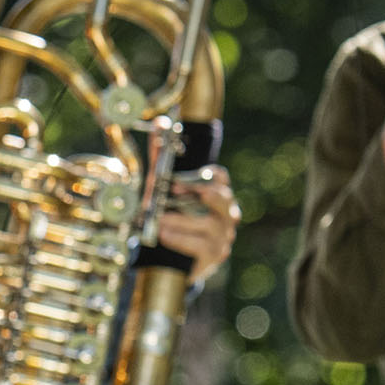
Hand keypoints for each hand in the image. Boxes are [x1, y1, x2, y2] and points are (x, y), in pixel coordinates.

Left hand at [157, 165, 239, 283]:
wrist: (168, 259)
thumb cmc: (169, 220)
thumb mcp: (161, 190)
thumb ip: (160, 160)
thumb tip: (159, 126)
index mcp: (216, 196)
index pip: (221, 179)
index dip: (208, 174)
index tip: (189, 172)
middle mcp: (225, 215)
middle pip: (224, 199)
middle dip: (199, 193)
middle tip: (176, 190)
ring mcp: (222, 236)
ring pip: (210, 224)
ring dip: (182, 220)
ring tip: (160, 220)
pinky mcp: (213, 255)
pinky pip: (202, 246)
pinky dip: (182, 239)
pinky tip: (165, 236)